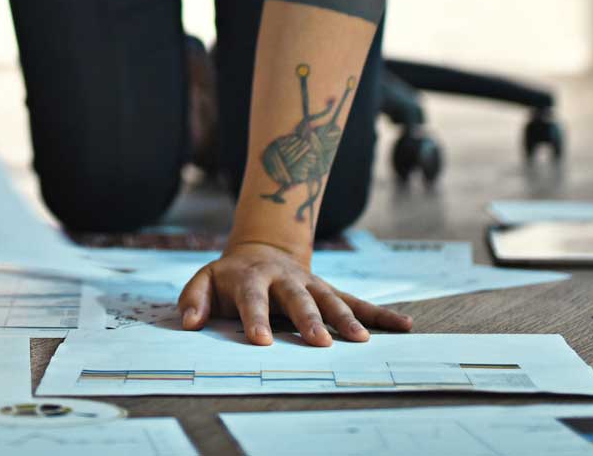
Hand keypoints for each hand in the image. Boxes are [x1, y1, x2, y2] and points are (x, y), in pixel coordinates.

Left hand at [176, 240, 412, 347]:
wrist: (261, 251)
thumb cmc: (231, 277)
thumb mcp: (205, 280)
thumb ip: (194, 299)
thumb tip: (189, 323)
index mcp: (252, 278)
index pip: (253, 299)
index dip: (256, 318)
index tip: (261, 341)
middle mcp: (285, 279)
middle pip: (298, 299)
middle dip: (309, 320)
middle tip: (319, 342)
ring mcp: (311, 284)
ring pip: (331, 300)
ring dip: (347, 319)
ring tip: (361, 341)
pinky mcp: (329, 291)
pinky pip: (358, 302)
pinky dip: (381, 314)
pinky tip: (404, 325)